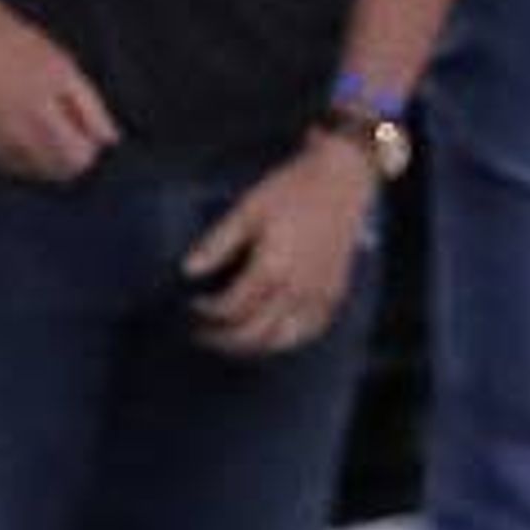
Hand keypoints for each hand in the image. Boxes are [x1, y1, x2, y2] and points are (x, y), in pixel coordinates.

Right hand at [0, 0, 116, 182]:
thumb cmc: (22, 46)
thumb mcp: (65, 67)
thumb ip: (91, 107)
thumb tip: (111, 143)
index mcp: (42, 112)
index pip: (78, 160)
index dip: (87, 149)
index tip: (82, 132)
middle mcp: (15, 134)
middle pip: (57, 173)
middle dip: (67, 157)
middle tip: (61, 127)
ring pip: (34, 174)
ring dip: (44, 159)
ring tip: (35, 123)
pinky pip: (10, 167)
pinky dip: (20, 157)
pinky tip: (15, 128)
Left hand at [182, 138, 372, 359]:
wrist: (341, 181)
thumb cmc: (291, 189)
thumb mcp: (247, 208)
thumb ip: (218, 242)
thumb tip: (188, 269)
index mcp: (271, 268)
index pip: (231, 308)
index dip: (207, 312)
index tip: (192, 305)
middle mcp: (295, 291)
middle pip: (252, 334)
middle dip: (223, 340)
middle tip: (202, 335)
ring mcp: (317, 298)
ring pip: (279, 342)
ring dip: (250, 348)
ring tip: (230, 342)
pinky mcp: (332, 297)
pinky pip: (306, 334)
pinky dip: (283, 342)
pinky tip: (268, 337)